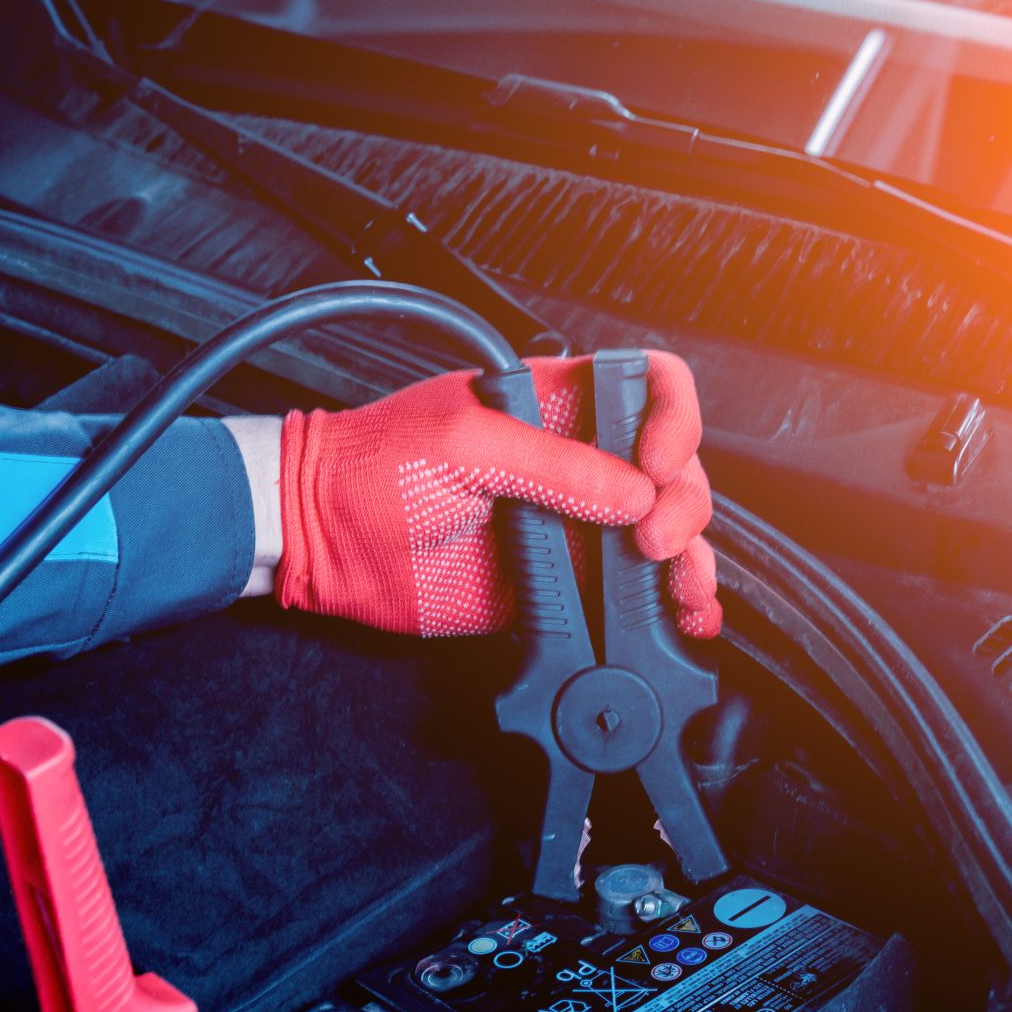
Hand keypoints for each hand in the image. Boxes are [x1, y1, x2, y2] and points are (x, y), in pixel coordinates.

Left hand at [269, 352, 720, 638]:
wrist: (323, 539)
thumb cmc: (373, 467)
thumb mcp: (464, 443)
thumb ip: (553, 466)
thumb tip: (633, 495)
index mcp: (555, 404)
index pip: (647, 387)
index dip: (673, 418)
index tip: (656, 461)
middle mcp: (573, 463)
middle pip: (670, 472)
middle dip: (683, 506)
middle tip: (651, 540)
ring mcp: (568, 527)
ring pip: (660, 539)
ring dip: (687, 565)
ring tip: (680, 592)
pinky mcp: (555, 588)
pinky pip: (622, 600)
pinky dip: (662, 615)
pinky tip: (681, 623)